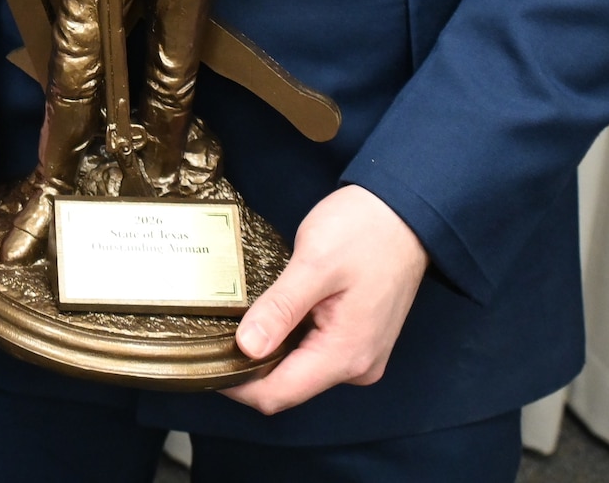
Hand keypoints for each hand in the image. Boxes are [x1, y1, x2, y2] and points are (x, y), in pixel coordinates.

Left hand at [221, 185, 427, 413]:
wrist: (404, 213)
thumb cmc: (364, 231)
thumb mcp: (314, 264)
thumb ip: (280, 308)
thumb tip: (246, 348)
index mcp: (345, 355)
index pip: (278, 394)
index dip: (237, 385)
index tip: (205, 360)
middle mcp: (355, 366)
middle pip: (286, 386)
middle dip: (247, 367)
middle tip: (211, 333)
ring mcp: (358, 353)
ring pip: (297, 368)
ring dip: (266, 350)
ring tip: (234, 319)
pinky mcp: (355, 337)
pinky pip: (311, 351)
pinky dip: (286, 337)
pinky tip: (267, 312)